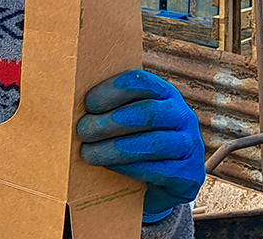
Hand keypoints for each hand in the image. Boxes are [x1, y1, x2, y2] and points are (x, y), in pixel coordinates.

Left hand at [77, 70, 204, 221]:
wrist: (170, 180)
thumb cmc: (139, 140)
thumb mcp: (131, 119)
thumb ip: (113, 108)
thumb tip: (72, 105)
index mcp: (165, 94)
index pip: (141, 81)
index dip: (113, 90)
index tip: (88, 104)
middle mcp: (182, 115)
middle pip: (148, 113)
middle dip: (110, 122)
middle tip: (83, 131)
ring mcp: (190, 145)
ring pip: (154, 143)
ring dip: (115, 149)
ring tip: (88, 153)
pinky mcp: (189, 174)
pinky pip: (159, 169)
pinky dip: (129, 168)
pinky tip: (109, 167)